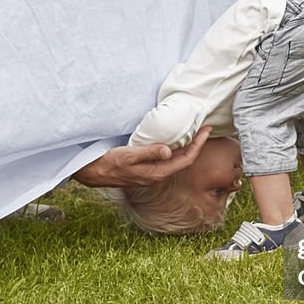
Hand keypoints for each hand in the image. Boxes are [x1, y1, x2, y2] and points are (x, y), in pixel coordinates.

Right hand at [72, 126, 211, 187]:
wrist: (97, 172)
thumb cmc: (111, 163)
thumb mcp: (129, 155)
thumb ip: (149, 153)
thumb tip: (169, 151)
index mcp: (158, 173)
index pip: (186, 160)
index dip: (198, 145)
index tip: (206, 131)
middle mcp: (159, 175)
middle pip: (185, 160)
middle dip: (197, 144)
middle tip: (206, 128)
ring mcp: (154, 173)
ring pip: (178, 160)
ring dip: (188, 146)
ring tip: (196, 132)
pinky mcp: (150, 169)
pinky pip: (169, 159)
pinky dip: (177, 148)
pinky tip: (177, 140)